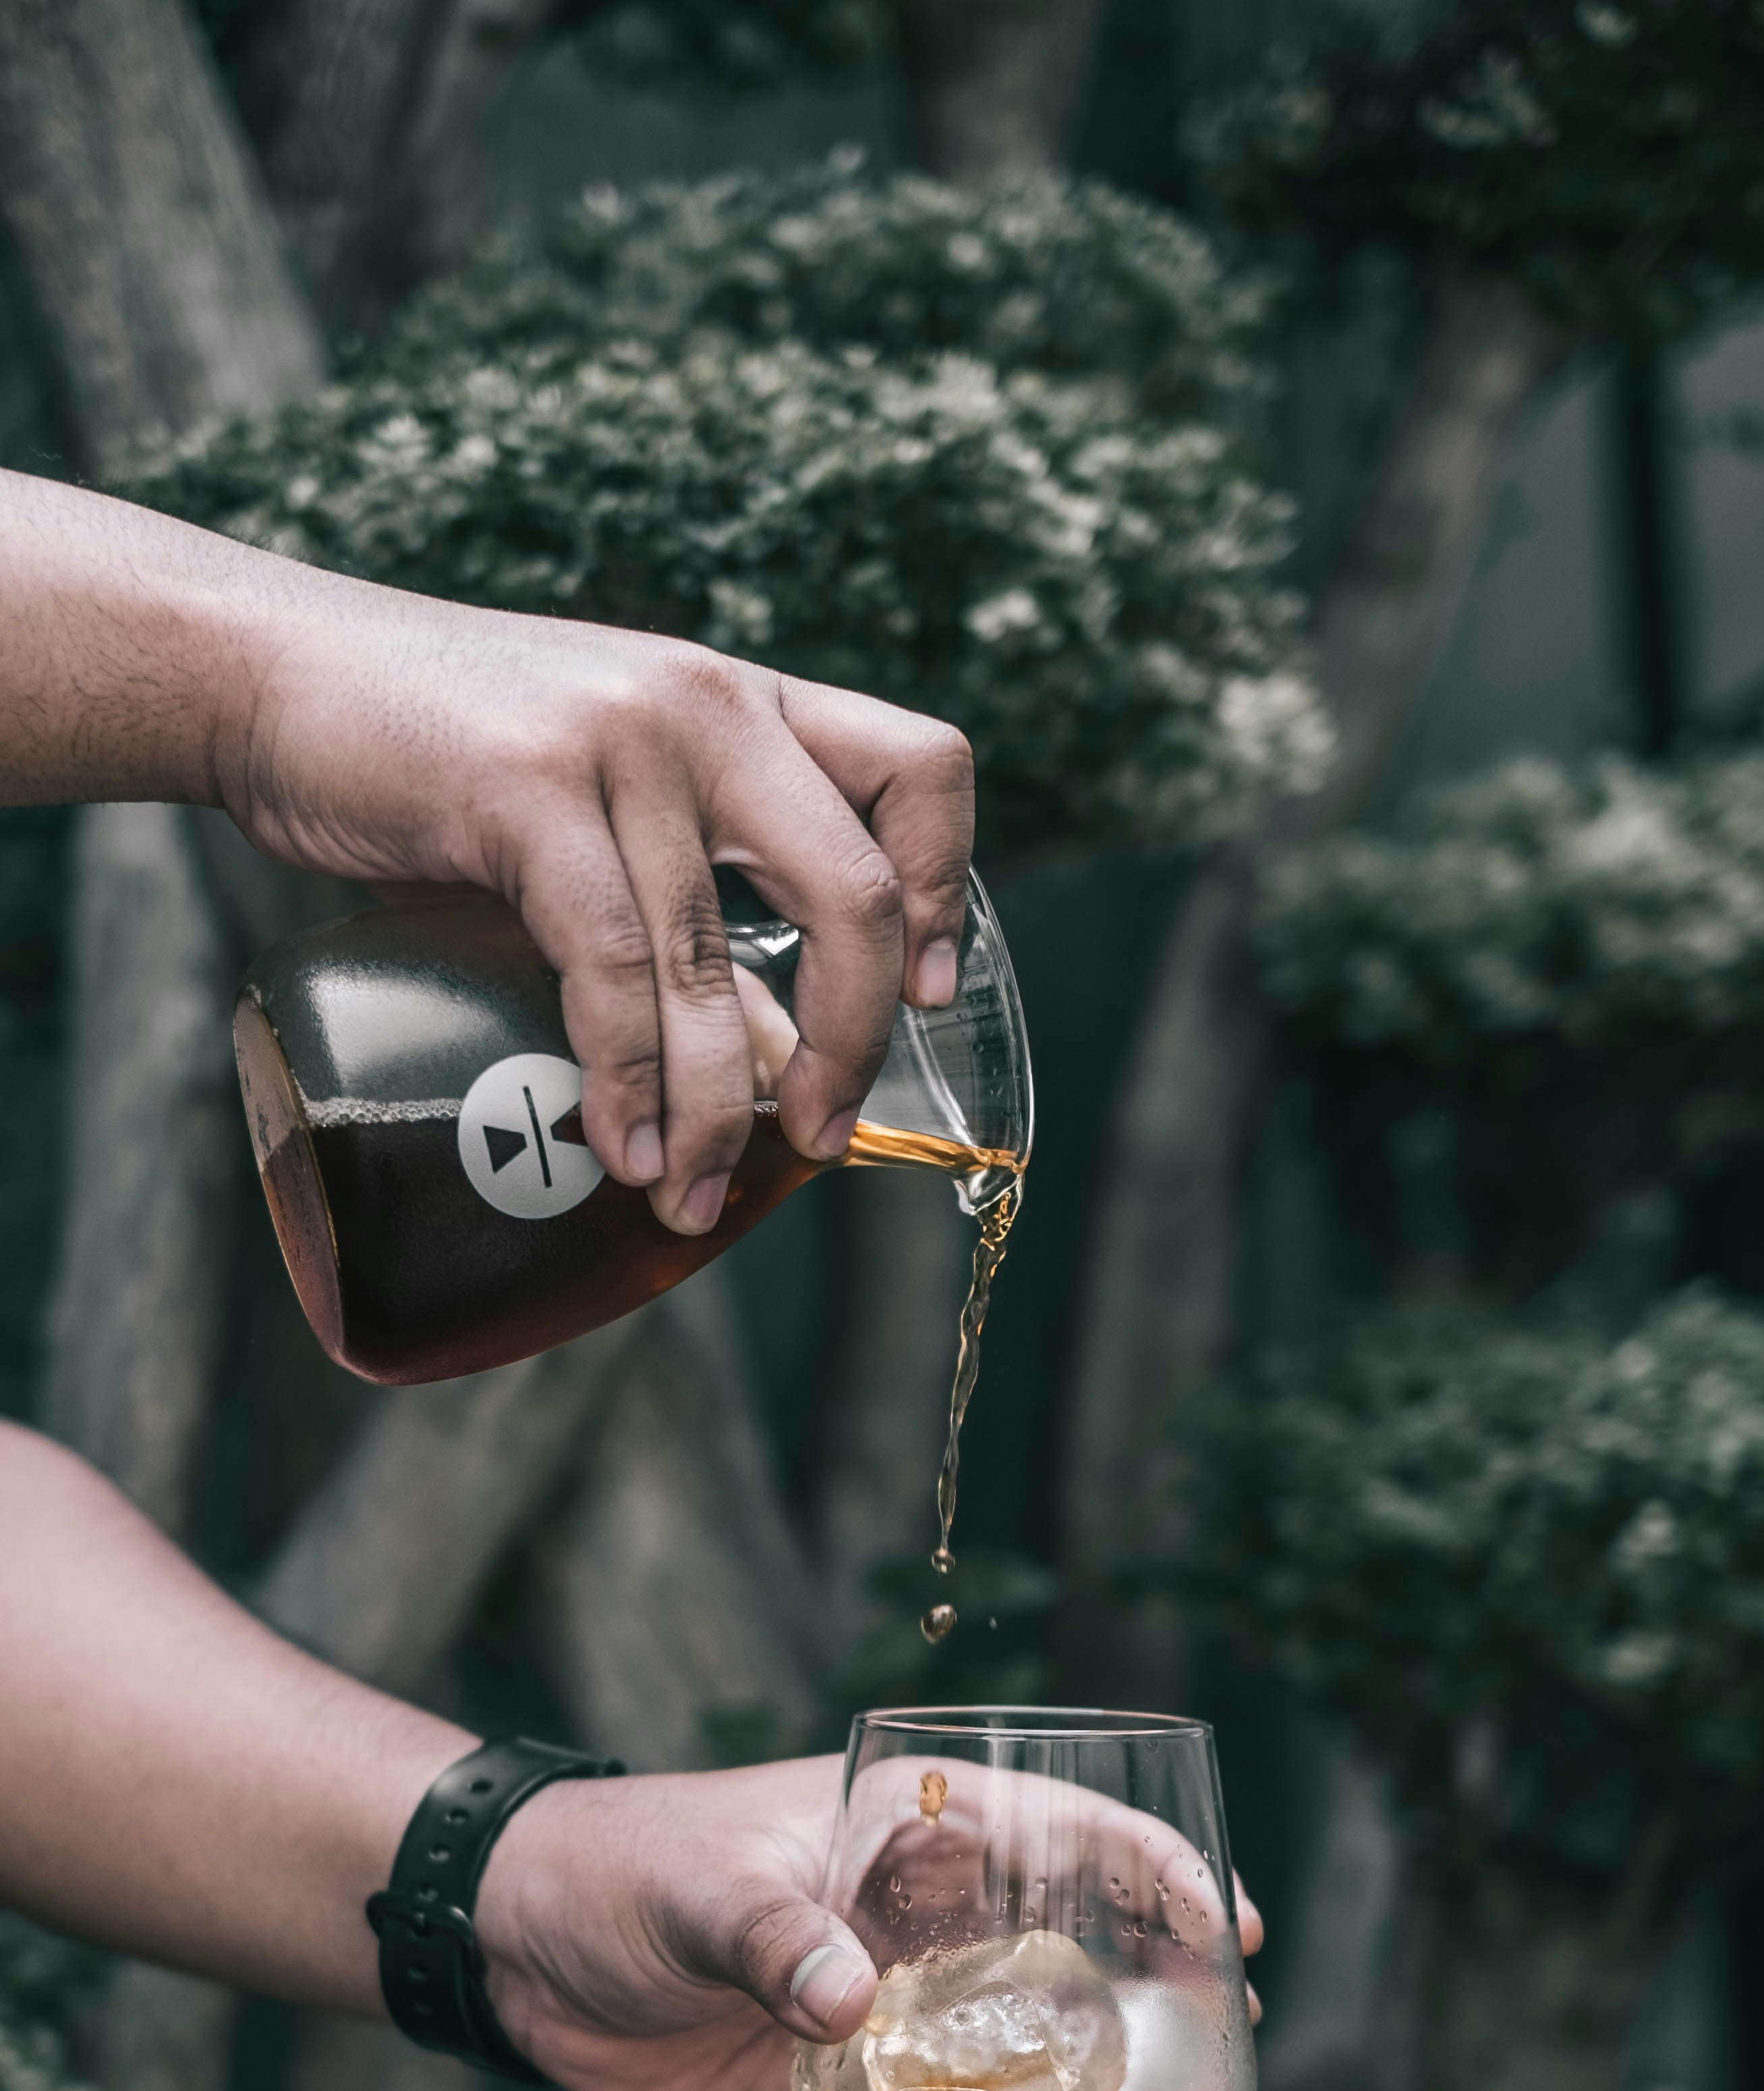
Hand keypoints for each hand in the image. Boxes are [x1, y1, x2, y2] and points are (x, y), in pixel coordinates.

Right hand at [0, 478, 973, 1236]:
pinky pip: (612, 969)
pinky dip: (629, 1081)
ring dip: (720, 1110)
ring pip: (718, 966)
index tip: (915, 990)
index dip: (942, 888)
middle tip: (820, 1137)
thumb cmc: (439, 754)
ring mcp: (623, 743)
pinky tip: (627, 1147)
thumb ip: (686, 892)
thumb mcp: (599, 794)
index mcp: (744, 702)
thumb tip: (766, 1057)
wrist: (273, 674)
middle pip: (853, 892)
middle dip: (850, 1044)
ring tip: (695, 1195)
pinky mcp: (529, 793)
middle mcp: (707, 708)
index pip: (923, 768)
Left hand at [472, 1755, 1263, 2090]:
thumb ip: (777, 1942)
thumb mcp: (703, 1892)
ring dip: (1089, 2042)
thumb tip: (850, 2003)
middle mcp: (909, 1893)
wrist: (516, 1943)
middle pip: (1065, 1914)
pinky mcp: (839, 2051)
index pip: (1062, 1821)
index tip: (1227, 1922)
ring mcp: (880, 1973)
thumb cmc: (613, 1872)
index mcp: (900, 1820)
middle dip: (1153, 1958)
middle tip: (1230, 2024)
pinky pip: (943, 2080)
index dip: (1155, 1865)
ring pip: (1017, 2000)